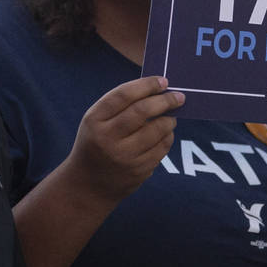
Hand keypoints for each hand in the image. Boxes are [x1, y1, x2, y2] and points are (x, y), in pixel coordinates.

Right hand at [64, 76, 183, 204]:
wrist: (87, 185)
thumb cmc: (96, 142)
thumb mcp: (96, 121)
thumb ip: (120, 104)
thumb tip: (157, 89)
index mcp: (94, 120)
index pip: (123, 95)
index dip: (146, 85)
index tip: (163, 81)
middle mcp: (107, 138)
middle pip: (142, 111)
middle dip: (164, 100)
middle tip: (178, 96)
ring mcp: (123, 157)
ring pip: (156, 130)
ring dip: (169, 120)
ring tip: (171, 116)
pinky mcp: (137, 171)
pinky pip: (161, 148)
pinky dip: (168, 137)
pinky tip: (166, 133)